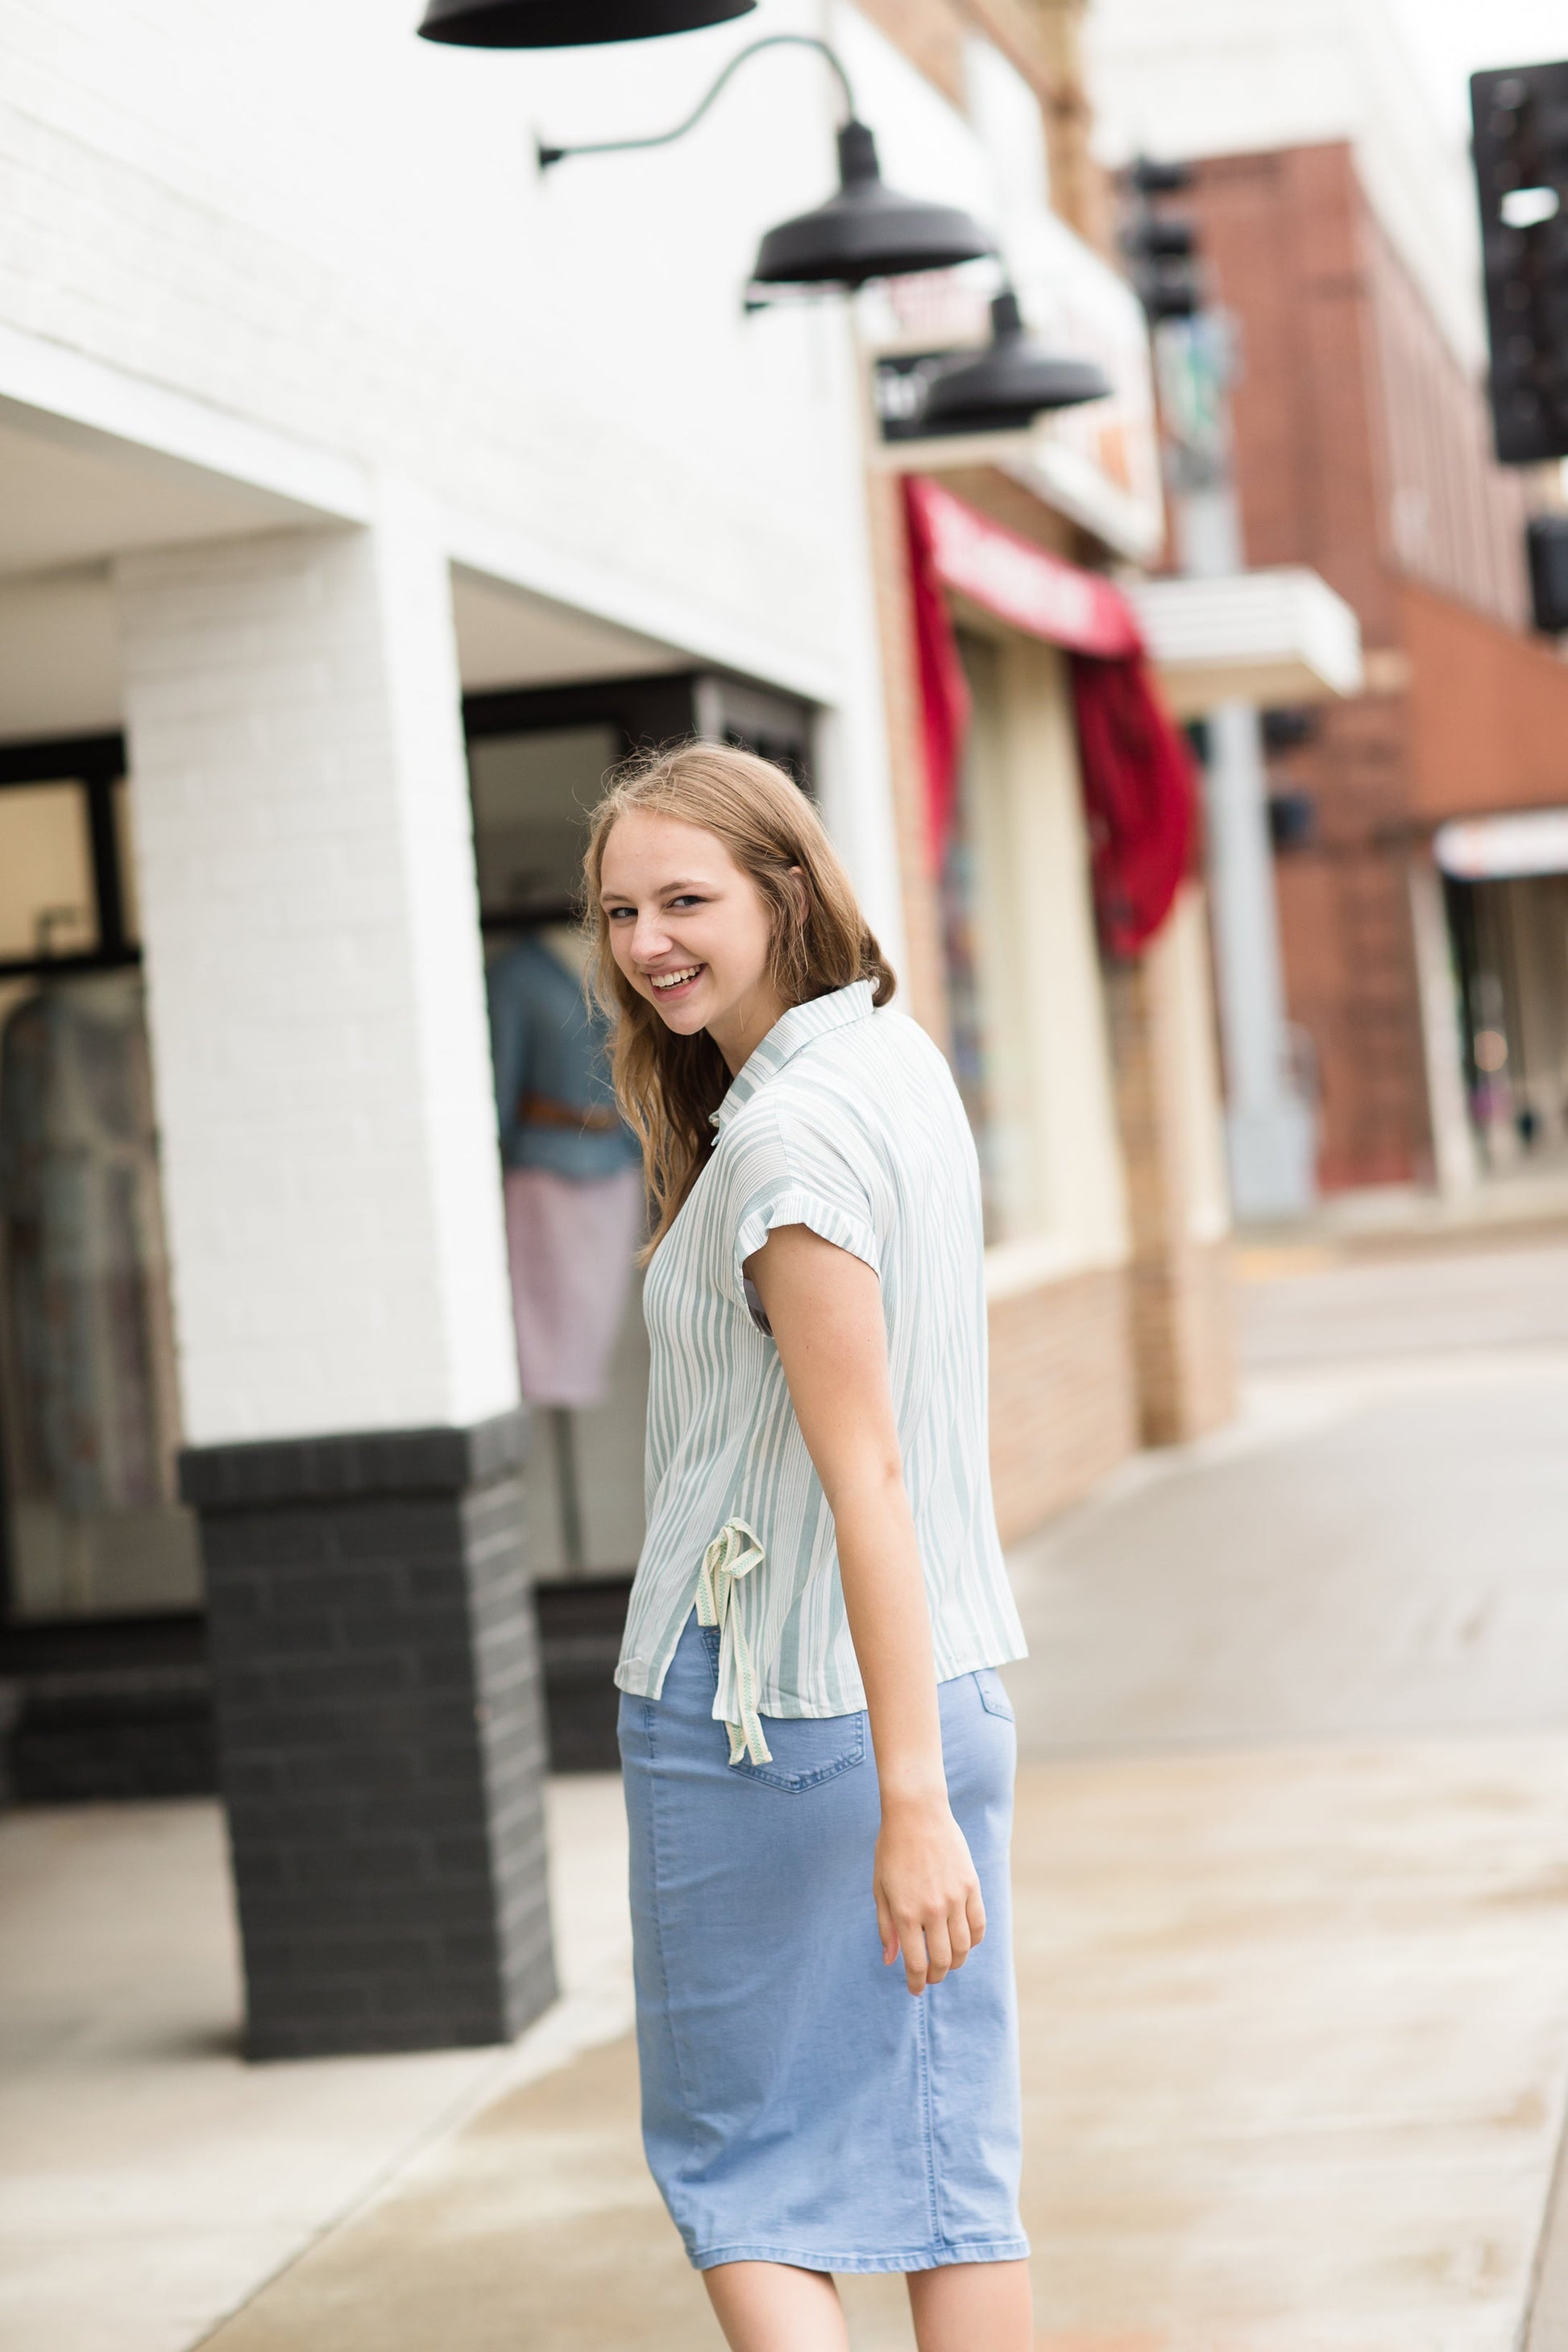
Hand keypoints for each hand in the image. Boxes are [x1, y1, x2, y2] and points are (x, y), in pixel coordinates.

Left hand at [874, 1798, 985, 1995]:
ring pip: (963, 1948)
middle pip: (942, 1960)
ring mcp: (955, 1898)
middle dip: (936, 1976)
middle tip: (930, 1978)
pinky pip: (978, 1925)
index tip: (915, 1989)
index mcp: (906, 1913)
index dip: (916, 1982)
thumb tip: (890, 1960)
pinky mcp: (971, 1886)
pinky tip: (963, 1943)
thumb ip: (886, 1926)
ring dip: (955, 1962)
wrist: (917, 1813)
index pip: (916, 1963)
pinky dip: (973, 1941)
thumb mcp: (880, 1889)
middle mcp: (933, 1910)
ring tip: (947, 1963)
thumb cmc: (892, 1850)